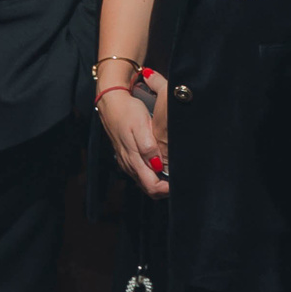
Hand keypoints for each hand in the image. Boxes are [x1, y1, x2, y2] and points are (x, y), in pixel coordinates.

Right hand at [97, 71, 168, 198]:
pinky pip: (141, 172)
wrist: (112, 102)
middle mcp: (129, 164)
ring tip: (172, 171)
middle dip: (164, 188)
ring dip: (159, 181)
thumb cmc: (127, 112)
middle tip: (178, 179)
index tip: (177, 183)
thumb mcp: (141, 125)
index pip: (151, 186)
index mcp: (133, 159)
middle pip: (149, 187)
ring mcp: (127, 161)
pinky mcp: (127, 156)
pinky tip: (160, 163)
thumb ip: (148, 147)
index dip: (166, 189)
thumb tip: (157, 165)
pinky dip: (152, 173)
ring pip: (145, 181)